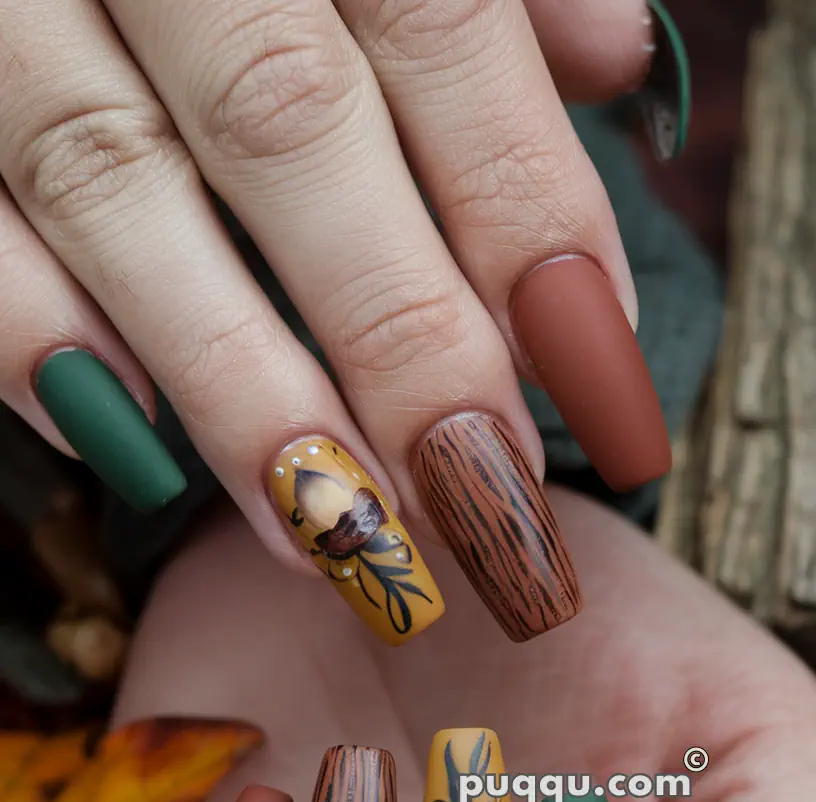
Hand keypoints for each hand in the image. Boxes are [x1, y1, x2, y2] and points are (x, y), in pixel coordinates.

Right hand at [0, 0, 674, 648]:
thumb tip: (617, 54)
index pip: (437, 26)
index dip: (526, 209)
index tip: (601, 384)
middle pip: (287, 122)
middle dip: (400, 331)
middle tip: (482, 499)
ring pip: (114, 180)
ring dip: (232, 378)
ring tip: (335, 530)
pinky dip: (29, 325)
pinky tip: (122, 442)